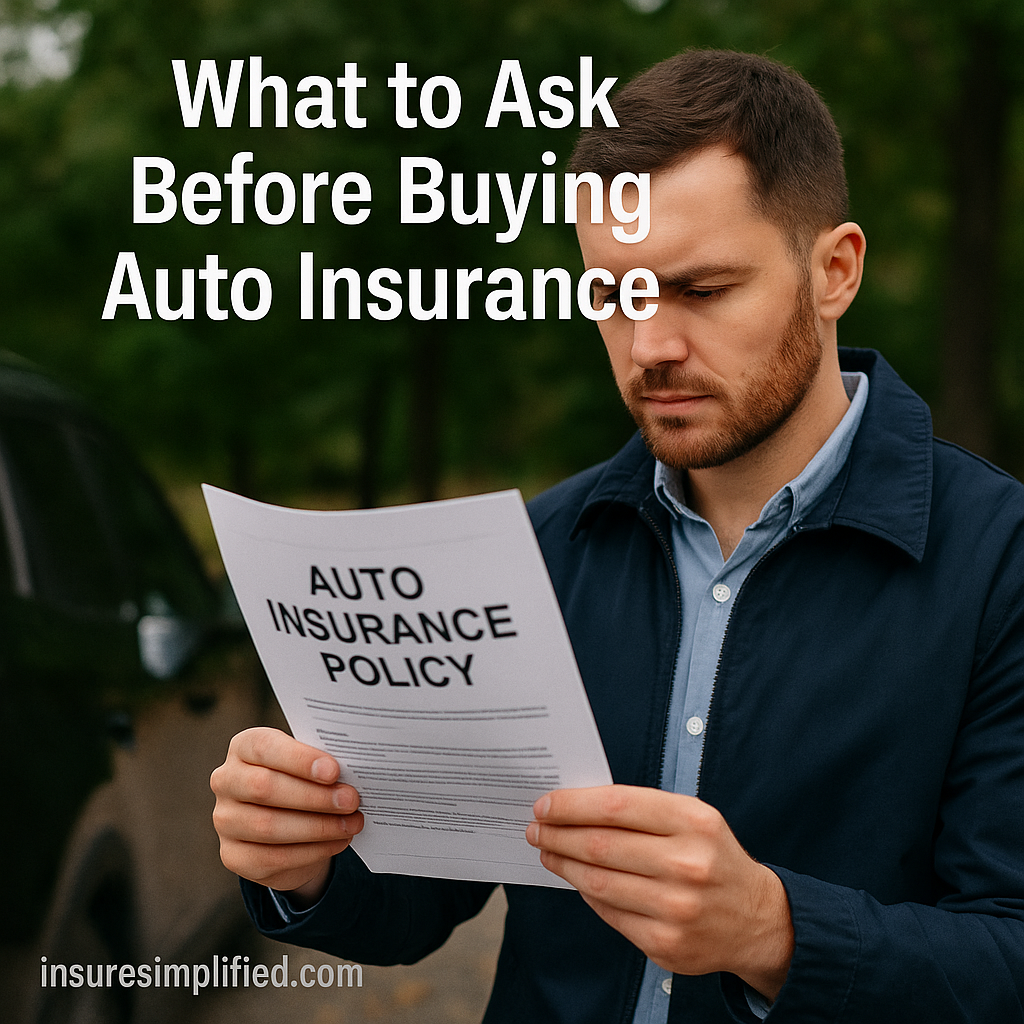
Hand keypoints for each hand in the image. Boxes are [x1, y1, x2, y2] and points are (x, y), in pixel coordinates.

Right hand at [210, 727, 362, 903]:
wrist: (286, 823)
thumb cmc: (303, 779)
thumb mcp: (309, 763)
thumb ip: (321, 763)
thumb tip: (352, 773)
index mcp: (244, 746)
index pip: (265, 747)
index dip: (300, 759)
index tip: (334, 770)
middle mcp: (226, 780)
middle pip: (265, 788)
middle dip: (314, 796)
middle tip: (351, 800)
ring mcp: (225, 820)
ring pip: (269, 826)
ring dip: (318, 827)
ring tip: (352, 823)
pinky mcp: (233, 855)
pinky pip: (273, 857)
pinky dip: (312, 851)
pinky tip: (338, 842)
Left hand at [525, 785, 792, 1000]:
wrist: (755, 919)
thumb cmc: (712, 856)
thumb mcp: (691, 817)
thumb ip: (640, 810)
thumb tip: (575, 807)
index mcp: (693, 821)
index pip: (615, 806)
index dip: (572, 805)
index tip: (545, 805)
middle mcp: (687, 864)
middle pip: (600, 845)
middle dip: (558, 835)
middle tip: (537, 829)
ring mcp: (676, 908)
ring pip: (597, 882)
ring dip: (563, 864)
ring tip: (548, 852)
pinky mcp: (665, 943)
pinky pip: (609, 913)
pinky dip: (587, 894)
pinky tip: (577, 880)